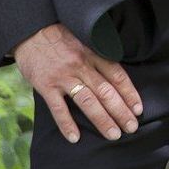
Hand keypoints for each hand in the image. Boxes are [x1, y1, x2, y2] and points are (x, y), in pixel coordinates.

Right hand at [14, 23, 142, 143]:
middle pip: (106, 92)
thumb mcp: (84, 39)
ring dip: (102, 119)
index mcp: (93, 54)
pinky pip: (58, 108)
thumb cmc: (60, 37)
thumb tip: (116, 76)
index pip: (117, 76)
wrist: (30, 30)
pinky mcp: (45, 85)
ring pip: (87, 101)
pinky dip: (66, 124)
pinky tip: (75, 138)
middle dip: (121, 111)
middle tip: (132, 127)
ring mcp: (63, 76)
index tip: (138, 109)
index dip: (129, 93)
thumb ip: (98, 56)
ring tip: (114, 135)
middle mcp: (81, 65)